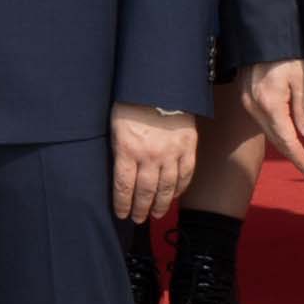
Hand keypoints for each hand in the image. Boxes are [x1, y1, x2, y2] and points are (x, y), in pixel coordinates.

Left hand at [105, 102, 195, 222]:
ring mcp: (171, 153)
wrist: (160, 84)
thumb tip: (117, 173)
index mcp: (127, 149)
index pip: (123, 187)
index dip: (122, 204)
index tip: (121, 214)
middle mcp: (150, 155)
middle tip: (138, 219)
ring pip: (166, 188)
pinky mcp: (188, 147)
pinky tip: (174, 197)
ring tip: (155, 213)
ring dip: (160, 204)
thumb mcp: (114, 125)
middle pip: (145, 192)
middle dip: (140, 209)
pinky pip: (185, 175)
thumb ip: (117, 150)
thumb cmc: (131, 103)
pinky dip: (180, 189)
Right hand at [243, 57, 303, 177]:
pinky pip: (262, 121)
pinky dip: (275, 132)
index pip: (288, 141)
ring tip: (300, 156)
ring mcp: (247, 102)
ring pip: (268, 132)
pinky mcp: (246, 97)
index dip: (300, 158)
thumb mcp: (301, 79)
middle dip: (293, 156)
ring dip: (284, 145)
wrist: (262, 35)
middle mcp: (255, 107)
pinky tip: (285, 134)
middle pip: (276, 140)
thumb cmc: (285, 54)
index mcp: (270, 104)